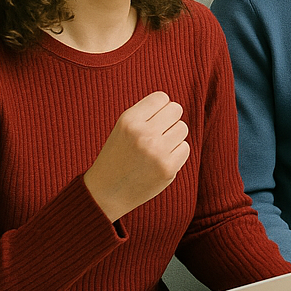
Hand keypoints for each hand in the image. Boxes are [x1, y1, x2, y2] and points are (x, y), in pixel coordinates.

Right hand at [83, 91, 189, 223]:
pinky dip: (176, 153)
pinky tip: (160, 161)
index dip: (159, 108)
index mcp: (129, 120)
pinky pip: (185, 148)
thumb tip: (174, 106)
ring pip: (182, 128)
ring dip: (173, 137)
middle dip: (169, 120)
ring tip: (157, 148)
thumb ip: (147, 114)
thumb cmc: (118, 156)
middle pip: (176, 110)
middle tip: (158, 133)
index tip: (153, 119)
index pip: (161, 98)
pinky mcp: (168, 168)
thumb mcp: (123, 128)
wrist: (106, 193)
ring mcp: (157, 151)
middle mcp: (143, 133)